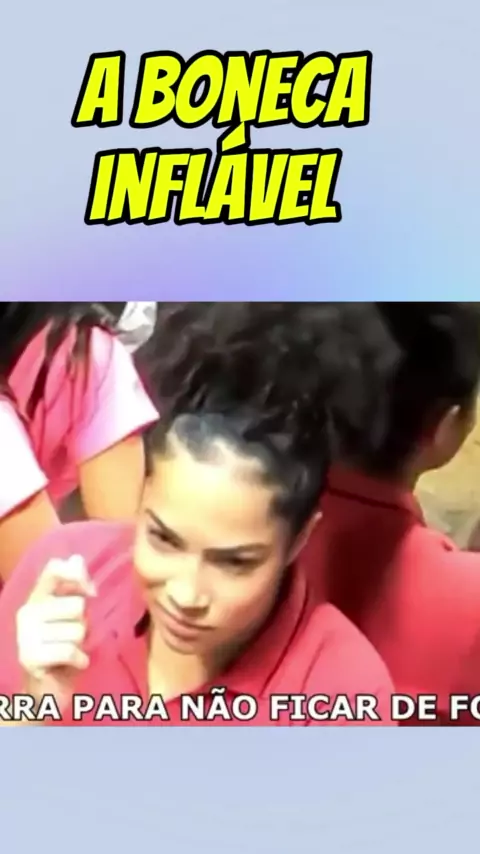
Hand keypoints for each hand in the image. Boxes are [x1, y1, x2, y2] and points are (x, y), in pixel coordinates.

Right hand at [16, 555, 95, 712]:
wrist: (47, 690)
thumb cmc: (63, 647)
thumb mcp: (71, 615)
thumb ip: (74, 587)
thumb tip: (76, 558)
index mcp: (37, 597)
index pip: (53, 569)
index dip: (78, 576)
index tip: (91, 591)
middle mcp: (26, 612)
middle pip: (77, 605)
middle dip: (84, 624)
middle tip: (72, 637)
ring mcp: (25, 635)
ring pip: (77, 630)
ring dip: (81, 644)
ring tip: (69, 651)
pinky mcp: (29, 657)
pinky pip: (70, 650)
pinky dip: (79, 660)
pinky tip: (73, 664)